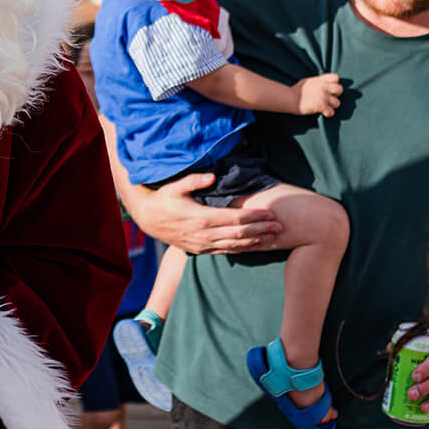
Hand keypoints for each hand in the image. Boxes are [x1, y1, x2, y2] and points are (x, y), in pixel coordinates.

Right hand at [127, 174, 281, 254]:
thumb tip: (212, 177)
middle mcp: (204, 234)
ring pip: (235, 245)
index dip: (254, 217)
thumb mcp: (175, 186)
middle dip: (262, 230)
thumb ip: (194, 180)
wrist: (148, 219)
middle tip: (280, 226)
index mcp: (201, 218)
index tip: (270, 213)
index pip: (235, 219)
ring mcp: (203, 244)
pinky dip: (242, 249)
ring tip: (273, 238)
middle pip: (239, 234)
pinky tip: (254, 246)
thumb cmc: (163, 199)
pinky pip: (226, 252)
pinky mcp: (201, 250)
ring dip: (256, 241)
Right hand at [295, 73, 342, 116]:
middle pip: (340, 90)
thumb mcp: (308, 81)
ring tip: (325, 106)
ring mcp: (323, 97)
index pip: (336, 78)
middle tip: (328, 98)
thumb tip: (325, 82)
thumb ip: (319, 81)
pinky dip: (328, 114)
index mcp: (320, 80)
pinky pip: (332, 112)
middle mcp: (323, 87)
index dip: (334, 83)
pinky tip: (323, 113)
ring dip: (332, 106)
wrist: (289, 98)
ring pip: (337, 103)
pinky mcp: (321, 106)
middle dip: (336, 95)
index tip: (329, 88)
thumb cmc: (296, 90)